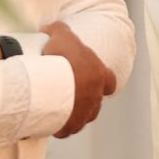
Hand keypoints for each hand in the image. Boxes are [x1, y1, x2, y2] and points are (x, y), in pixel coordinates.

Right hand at [44, 20, 115, 137]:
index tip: (93, 82)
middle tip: (69, 98)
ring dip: (74, 117)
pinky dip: (61, 128)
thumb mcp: (60, 34)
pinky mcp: (70, 123)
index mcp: (99, 75)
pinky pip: (67, 129)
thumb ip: (58, 30)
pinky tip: (51, 125)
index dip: (103, 82)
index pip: (110, 82)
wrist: (51, 79)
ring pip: (83, 118)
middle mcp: (96, 95)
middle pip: (96, 104)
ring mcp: (84, 112)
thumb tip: (49, 29)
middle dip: (85, 102)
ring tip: (60, 114)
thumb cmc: (60, 56)